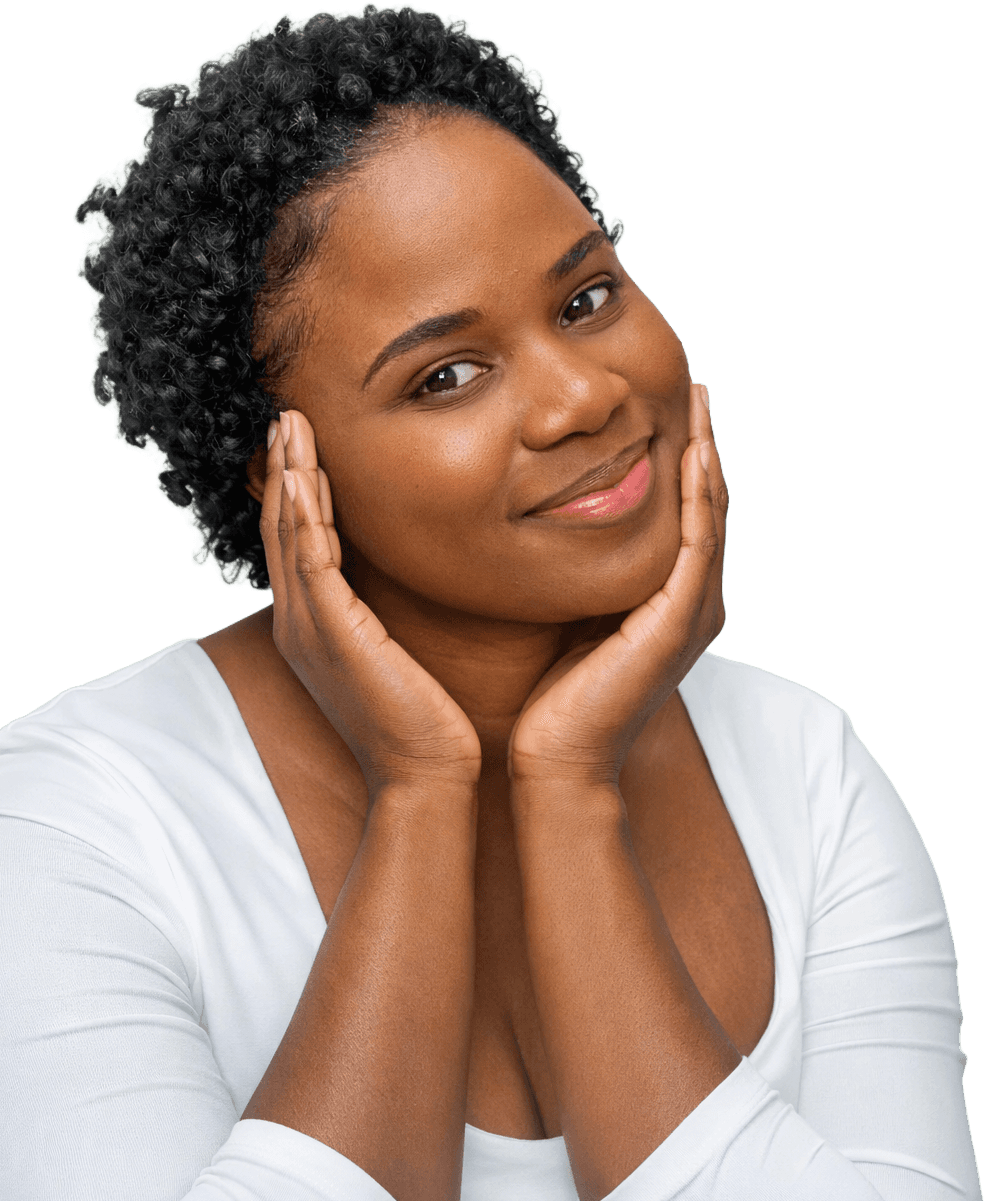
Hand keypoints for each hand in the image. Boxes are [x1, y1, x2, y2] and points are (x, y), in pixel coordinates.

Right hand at [260, 409, 482, 794]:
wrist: (427, 775)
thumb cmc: (426, 719)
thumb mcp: (400, 652)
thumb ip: (392, 612)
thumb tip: (420, 571)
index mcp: (315, 626)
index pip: (298, 542)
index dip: (296, 489)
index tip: (303, 441)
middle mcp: (300, 622)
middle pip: (281, 528)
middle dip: (282, 468)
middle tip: (284, 414)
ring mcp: (309, 627)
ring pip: (288, 533)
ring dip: (287, 475)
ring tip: (288, 423)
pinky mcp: (332, 633)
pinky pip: (310, 560)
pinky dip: (303, 513)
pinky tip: (303, 473)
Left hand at [507, 382, 727, 784]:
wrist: (555, 759)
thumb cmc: (550, 697)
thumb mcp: (568, 614)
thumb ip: (576, 573)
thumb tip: (548, 523)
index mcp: (668, 601)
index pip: (684, 514)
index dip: (681, 459)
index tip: (667, 406)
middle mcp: (692, 604)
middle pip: (707, 506)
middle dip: (702, 444)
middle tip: (697, 385)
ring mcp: (691, 613)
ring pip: (709, 516)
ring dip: (708, 455)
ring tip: (701, 399)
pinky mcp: (678, 624)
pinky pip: (696, 544)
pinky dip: (698, 497)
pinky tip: (692, 451)